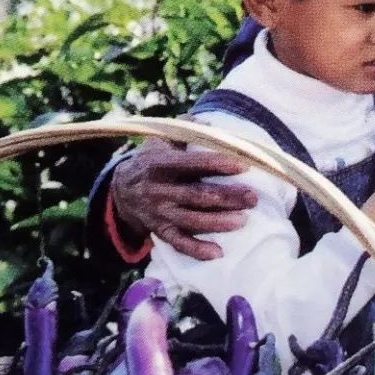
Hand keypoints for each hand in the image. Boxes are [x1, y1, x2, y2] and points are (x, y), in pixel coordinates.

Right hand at [111, 136, 257, 259]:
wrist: (121, 190)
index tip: (244, 165)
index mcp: (161, 164)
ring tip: (243, 220)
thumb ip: (185, 128)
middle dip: (228, 197)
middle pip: (198, 195)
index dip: (218, 164)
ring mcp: (159, 212)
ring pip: (192, 220)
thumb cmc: (152, 159)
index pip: (193, 163)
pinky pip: (179, 243)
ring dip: (219, 222)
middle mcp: (159, 190)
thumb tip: (210, 122)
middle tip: (253, 198)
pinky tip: (217, 252)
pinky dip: (197, 249)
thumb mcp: (161, 139)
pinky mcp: (159, 231)